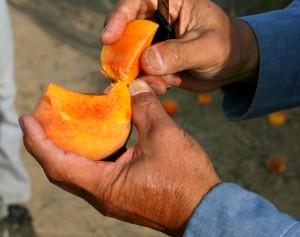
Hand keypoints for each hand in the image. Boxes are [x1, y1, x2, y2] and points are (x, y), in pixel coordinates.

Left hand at [20, 80, 219, 236]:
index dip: (38, 141)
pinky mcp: (123, 194)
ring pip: (80, 171)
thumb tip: (134, 87)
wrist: (204, 210)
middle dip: (50, 143)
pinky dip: (94, 153)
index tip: (27, 120)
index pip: (57, 163)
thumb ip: (145, 107)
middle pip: (63, 169)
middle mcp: (102, 196)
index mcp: (104, 185)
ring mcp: (112, 196)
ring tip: (71, 124)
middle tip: (46, 118)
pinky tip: (102, 136)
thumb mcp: (164, 136)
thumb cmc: (185, 179)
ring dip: (72, 148)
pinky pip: (98, 173)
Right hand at [101, 0, 258, 92]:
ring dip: (139, 74)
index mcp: (171, 2)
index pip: (136, 1)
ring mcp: (154, 42)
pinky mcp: (154, 61)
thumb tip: (147, 62)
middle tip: (127, 75)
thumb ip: (179, 53)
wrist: (231, 65)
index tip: (108, 39)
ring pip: (131, 56)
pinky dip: (148, 82)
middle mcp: (157, 19)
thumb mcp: (207, 48)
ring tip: (162, 85)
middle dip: (125, 55)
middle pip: (126, 31)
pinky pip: (140, 72)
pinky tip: (167, 86)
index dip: (118, 17)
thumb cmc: (226, 46)